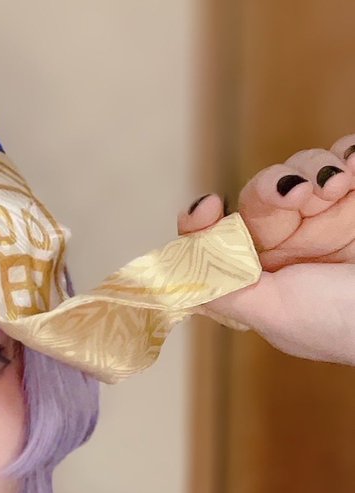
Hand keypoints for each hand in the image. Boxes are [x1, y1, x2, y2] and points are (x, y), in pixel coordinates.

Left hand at [179, 135, 354, 365]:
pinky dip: (347, 155)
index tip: (207, 206)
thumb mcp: (272, 312)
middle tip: (296, 194)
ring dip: (315, 168)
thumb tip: (170, 274)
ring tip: (337, 186)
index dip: (202, 220)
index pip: (216, 238)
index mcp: (260, 275)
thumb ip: (221, 290)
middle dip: (273, 186)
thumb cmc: (337, 323)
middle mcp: (290, 243)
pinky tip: (353, 171)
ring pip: (300, 166)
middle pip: (260, 192)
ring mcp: (327, 217)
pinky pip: (344, 155)